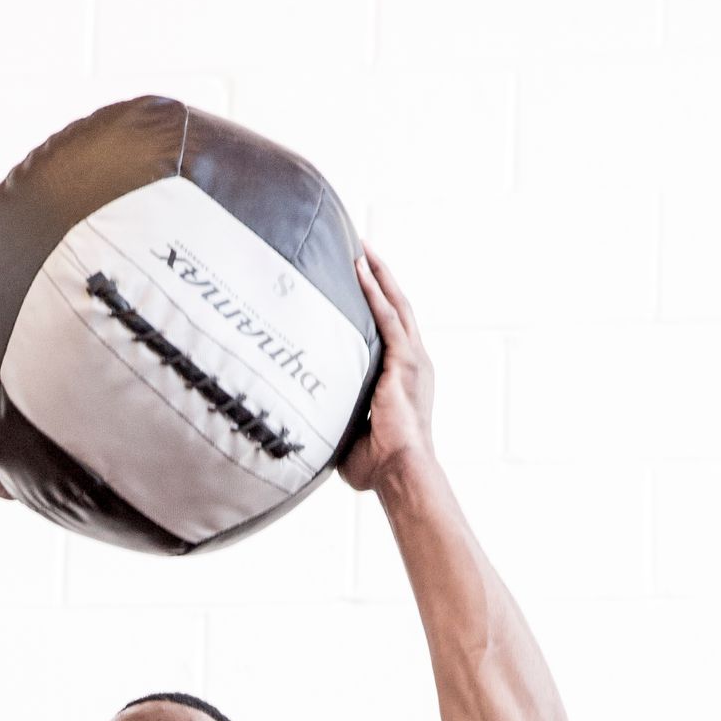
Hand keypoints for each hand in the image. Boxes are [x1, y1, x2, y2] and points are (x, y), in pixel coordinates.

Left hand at [338, 243, 435, 492]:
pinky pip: (389, 318)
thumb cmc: (378, 467)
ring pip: (396, 304)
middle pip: (398, 308)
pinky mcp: (406, 362)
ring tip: (362, 247)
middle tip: (362, 249)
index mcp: (406, 379)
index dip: (381, 304)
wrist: (401, 472)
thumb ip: (335, 418)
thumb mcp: (351, 434)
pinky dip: (375, 291)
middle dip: (381, 277)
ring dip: (378, 274)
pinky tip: (361, 270)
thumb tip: (304, 418)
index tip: (364, 280)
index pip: (393, 332)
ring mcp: (413, 361)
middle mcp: (415, 363)